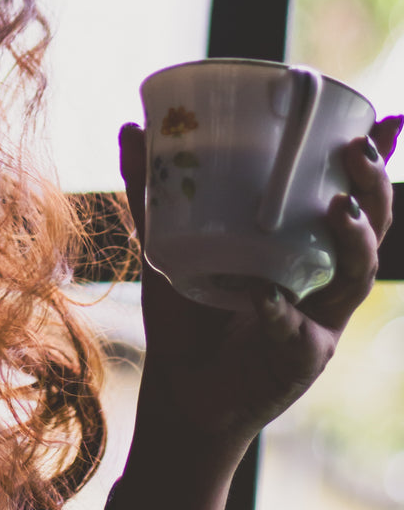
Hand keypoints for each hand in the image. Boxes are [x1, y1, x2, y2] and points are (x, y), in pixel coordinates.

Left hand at [119, 115, 400, 452]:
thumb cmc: (185, 312)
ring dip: (355, 241)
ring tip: (338, 209)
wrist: (181, 390)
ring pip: (356, 276)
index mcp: (304, 247)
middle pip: (372, 230)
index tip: (387, 119)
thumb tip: (131, 127)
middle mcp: (322, 280)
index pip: (352, 197)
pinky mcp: (299, 358)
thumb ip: (151, 189)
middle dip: (373, 189)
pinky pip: (298, 331)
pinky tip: (267, 296)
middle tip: (355, 152)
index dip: (376, 163)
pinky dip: (281, 311)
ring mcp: (318, 320)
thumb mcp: (166, 242)